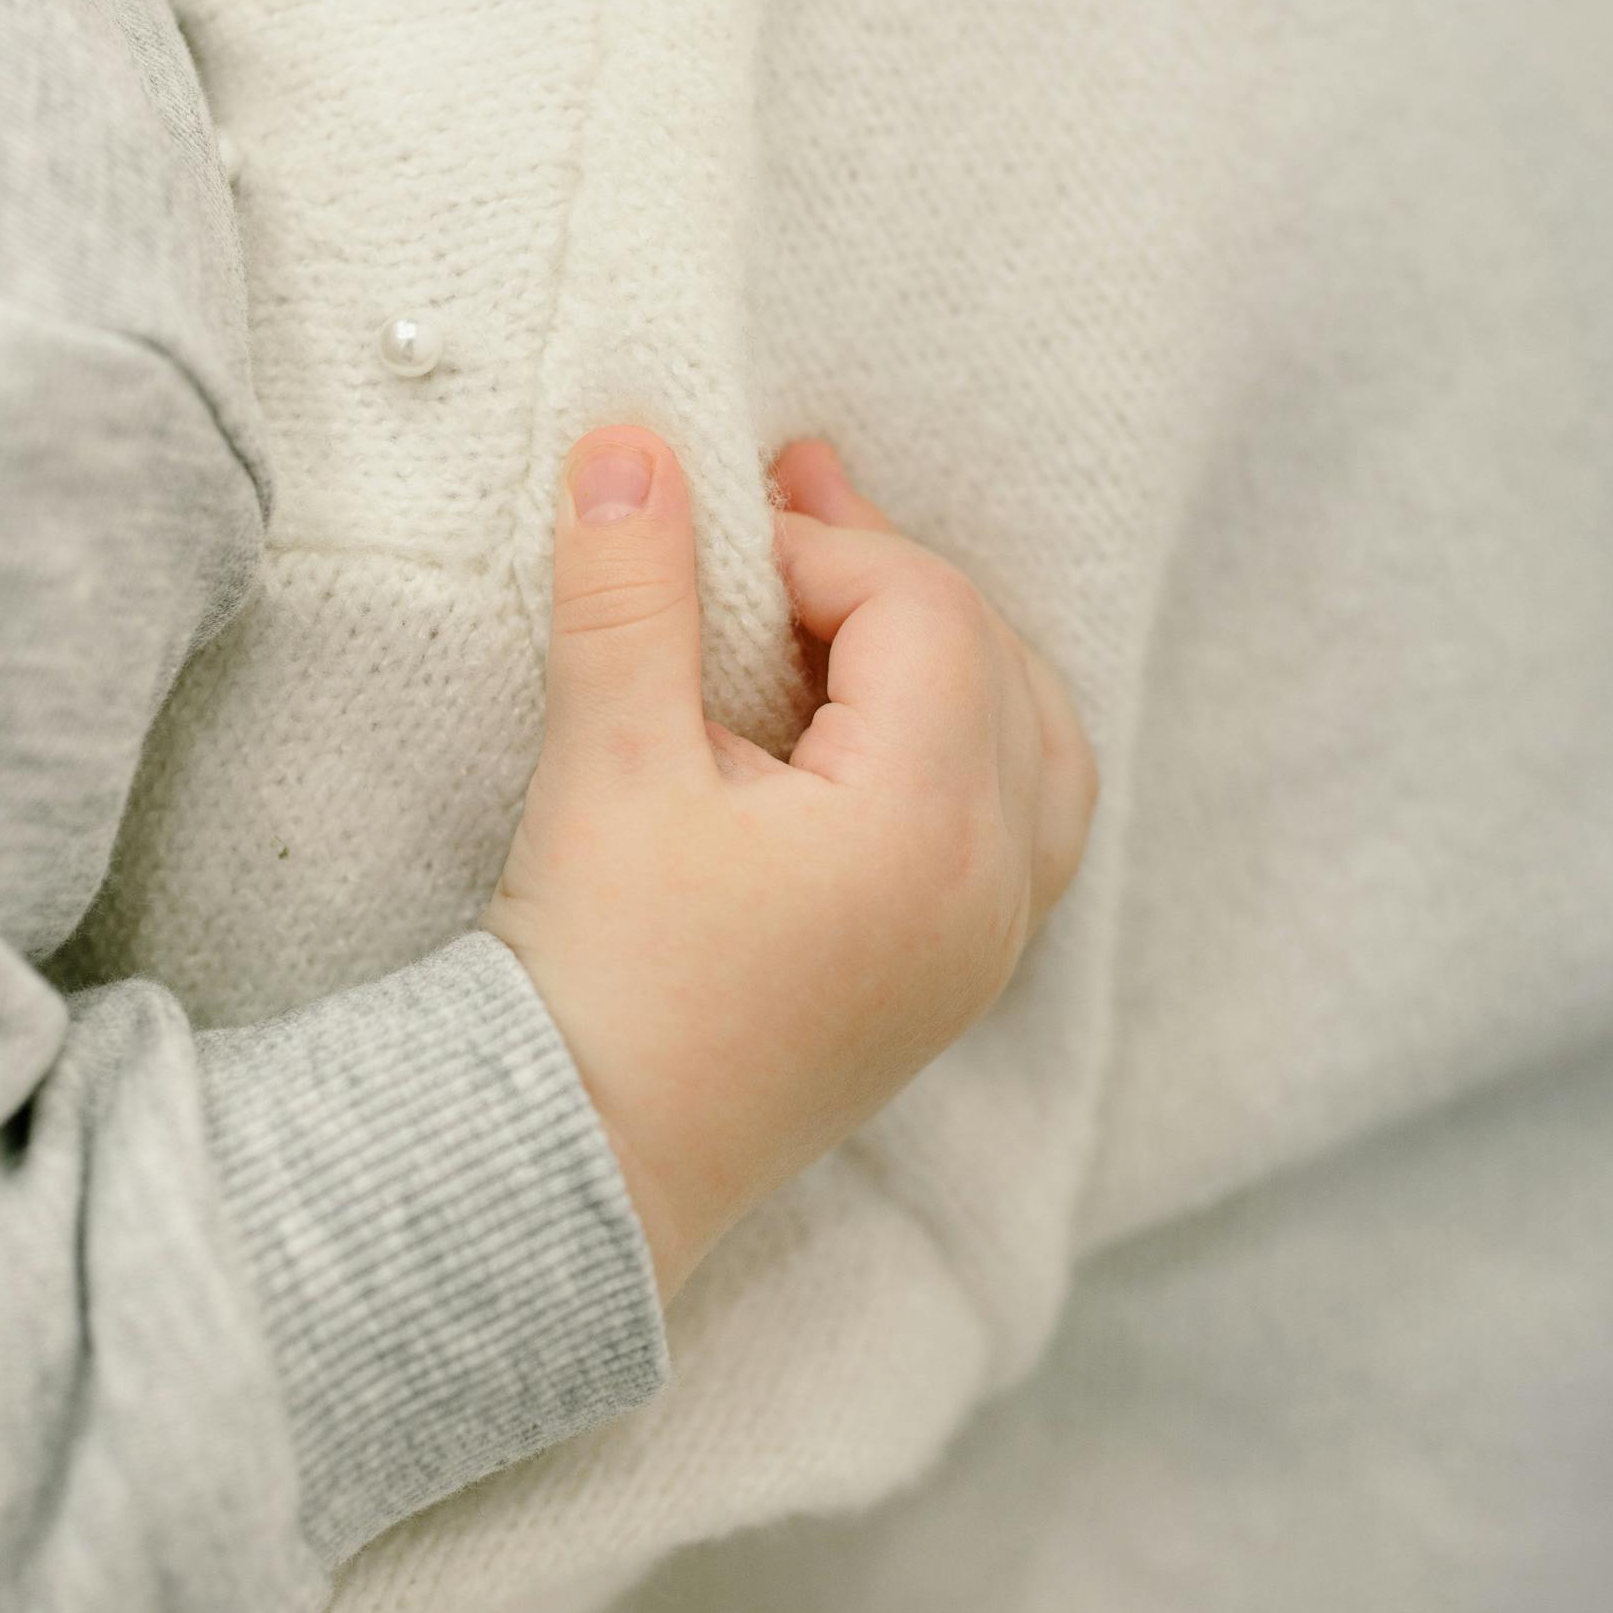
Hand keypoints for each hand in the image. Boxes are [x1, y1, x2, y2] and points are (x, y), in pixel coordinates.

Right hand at [482, 426, 1095, 1303]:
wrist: (578, 1170)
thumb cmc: (600, 978)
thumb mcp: (606, 766)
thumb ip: (630, 593)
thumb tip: (636, 442)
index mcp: (927, 826)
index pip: (919, 612)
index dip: (821, 543)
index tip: (716, 530)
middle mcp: (990, 885)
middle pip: (992, 659)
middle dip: (888, 573)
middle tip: (784, 501)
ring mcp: (986, 942)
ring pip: (1034, 739)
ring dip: (953, 650)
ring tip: (850, 598)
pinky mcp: (952, 981)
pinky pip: (1023, 820)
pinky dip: (975, 738)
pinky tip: (884, 722)